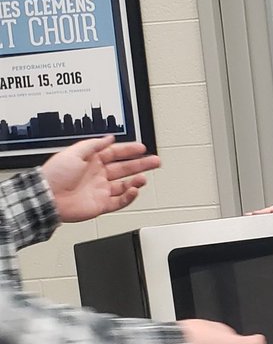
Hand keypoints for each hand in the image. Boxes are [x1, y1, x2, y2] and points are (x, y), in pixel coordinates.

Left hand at [42, 136, 160, 222]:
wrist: (47, 198)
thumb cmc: (55, 174)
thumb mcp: (74, 152)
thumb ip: (93, 145)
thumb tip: (109, 138)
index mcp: (92, 161)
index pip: (116, 153)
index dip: (129, 150)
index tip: (142, 148)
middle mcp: (98, 175)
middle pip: (125, 168)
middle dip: (141, 164)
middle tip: (155, 161)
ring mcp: (101, 190)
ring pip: (125, 185)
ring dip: (136, 180)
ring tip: (143, 178)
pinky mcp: (101, 205)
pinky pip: (120, 201)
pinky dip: (129, 196)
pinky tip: (134, 190)